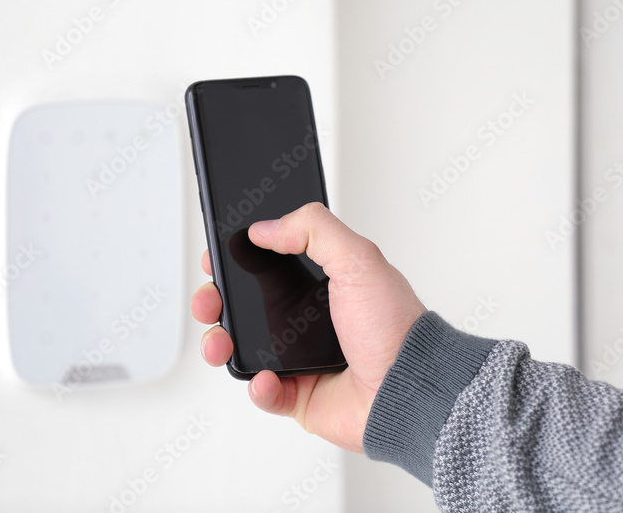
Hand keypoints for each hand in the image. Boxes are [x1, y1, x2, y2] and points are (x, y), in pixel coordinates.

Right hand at [191, 202, 426, 452]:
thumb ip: (314, 229)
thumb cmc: (396, 327)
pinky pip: (263, 393)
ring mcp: (302, 358)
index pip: (267, 264)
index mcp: (322, 284)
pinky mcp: (300, 395)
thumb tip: (266, 227)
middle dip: (216, 301)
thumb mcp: (359, 259)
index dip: (237, 260)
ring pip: (243, 348)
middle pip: (244, 305)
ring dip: (221, 343)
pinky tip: (265, 379)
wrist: (412, 389)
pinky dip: (257, 387)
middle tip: (210, 300)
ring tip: (221, 342)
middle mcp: (308, 319)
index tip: (217, 257)